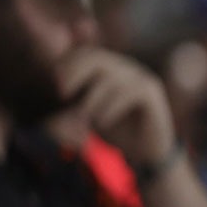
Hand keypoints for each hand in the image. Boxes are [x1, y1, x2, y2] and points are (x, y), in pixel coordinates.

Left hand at [53, 47, 174, 166]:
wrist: (145, 152)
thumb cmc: (117, 131)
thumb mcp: (88, 113)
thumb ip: (74, 100)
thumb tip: (55, 97)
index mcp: (112, 69)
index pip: (86, 54)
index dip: (67, 64)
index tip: (56, 85)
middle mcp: (127, 69)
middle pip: (96, 58)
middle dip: (74, 73)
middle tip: (63, 95)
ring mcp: (141, 78)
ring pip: (110, 77)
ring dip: (92, 100)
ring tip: (86, 120)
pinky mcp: (151, 92)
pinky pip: (127, 92)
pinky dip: (109, 109)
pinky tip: (103, 123)